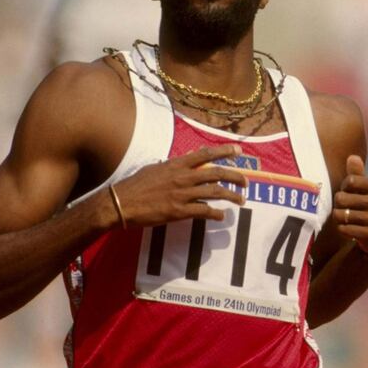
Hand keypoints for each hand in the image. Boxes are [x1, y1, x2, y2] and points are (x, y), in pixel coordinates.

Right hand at [111, 144, 247, 226]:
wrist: (121, 203)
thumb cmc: (135, 185)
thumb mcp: (154, 168)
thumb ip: (171, 165)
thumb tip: (182, 162)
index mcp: (176, 164)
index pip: (205, 154)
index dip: (224, 152)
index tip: (238, 152)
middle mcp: (182, 177)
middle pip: (216, 173)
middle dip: (235, 176)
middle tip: (246, 181)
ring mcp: (182, 194)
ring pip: (215, 192)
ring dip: (231, 195)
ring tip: (241, 199)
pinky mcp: (179, 211)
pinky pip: (203, 211)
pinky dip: (215, 213)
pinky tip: (221, 215)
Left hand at [333, 155, 367, 259]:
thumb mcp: (365, 190)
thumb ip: (357, 174)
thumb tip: (352, 157)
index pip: (349, 181)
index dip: (343, 188)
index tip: (349, 194)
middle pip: (341, 198)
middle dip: (338, 205)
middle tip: (346, 209)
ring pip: (341, 215)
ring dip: (339, 219)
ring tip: (347, 220)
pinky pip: (346, 229)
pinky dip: (343, 230)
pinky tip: (349, 229)